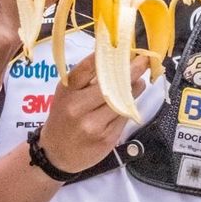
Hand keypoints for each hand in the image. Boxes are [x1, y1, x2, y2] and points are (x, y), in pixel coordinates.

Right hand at [37, 54, 147, 173]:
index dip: (109, 56)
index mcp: (67, 92)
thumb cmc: (63, 117)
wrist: (56, 153)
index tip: (124, 47)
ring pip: (122, 102)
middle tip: (144, 60)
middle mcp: (78, 108)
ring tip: (140, 81)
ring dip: (135, 89)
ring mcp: (93, 125)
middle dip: (132, 71)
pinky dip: (129, 108)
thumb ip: (86, 79)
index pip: (88, 68)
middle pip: (111, 85)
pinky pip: (124, 118)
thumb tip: (115, 59)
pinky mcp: (106, 139)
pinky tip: (130, 103)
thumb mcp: (66, 94)